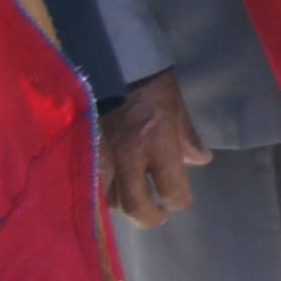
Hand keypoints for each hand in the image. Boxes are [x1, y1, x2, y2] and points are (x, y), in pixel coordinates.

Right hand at [101, 72, 207, 227]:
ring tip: (135, 202)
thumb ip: (187, 138)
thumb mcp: (176, 106)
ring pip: (109, 199)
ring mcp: (100, 156)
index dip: (179, 199)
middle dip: (150, 217)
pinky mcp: (80, 152)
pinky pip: (89, 185)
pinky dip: (102, 194)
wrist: (107, 62)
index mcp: (157, 141)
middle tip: (158, 217)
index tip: (181, 200)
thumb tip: (200, 161)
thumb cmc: (149, 82)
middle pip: (135, 205)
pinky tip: (110, 192)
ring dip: (124, 205)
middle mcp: (127, 154)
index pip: (171, 187)